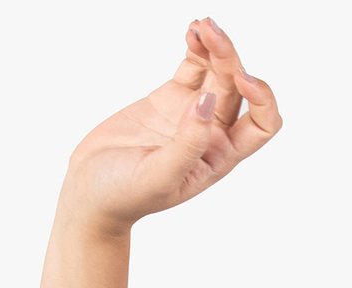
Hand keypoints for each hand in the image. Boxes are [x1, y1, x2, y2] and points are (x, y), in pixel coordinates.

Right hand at [60, 18, 281, 236]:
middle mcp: (211, 135)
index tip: (242, 79)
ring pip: (217, 72)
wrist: (89, 190)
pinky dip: (197, 47)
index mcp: (218, 159)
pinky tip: (192, 31)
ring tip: (200, 27)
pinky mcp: (170, 99)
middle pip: (236, 89)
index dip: (262, 98)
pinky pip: (193, 67)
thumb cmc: (123, 195)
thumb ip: (188, 144)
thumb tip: (208, 103)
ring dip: (215, 46)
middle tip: (209, 33)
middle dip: (228, 58)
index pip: (261, 126)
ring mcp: (191, 114)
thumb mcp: (159, 176)